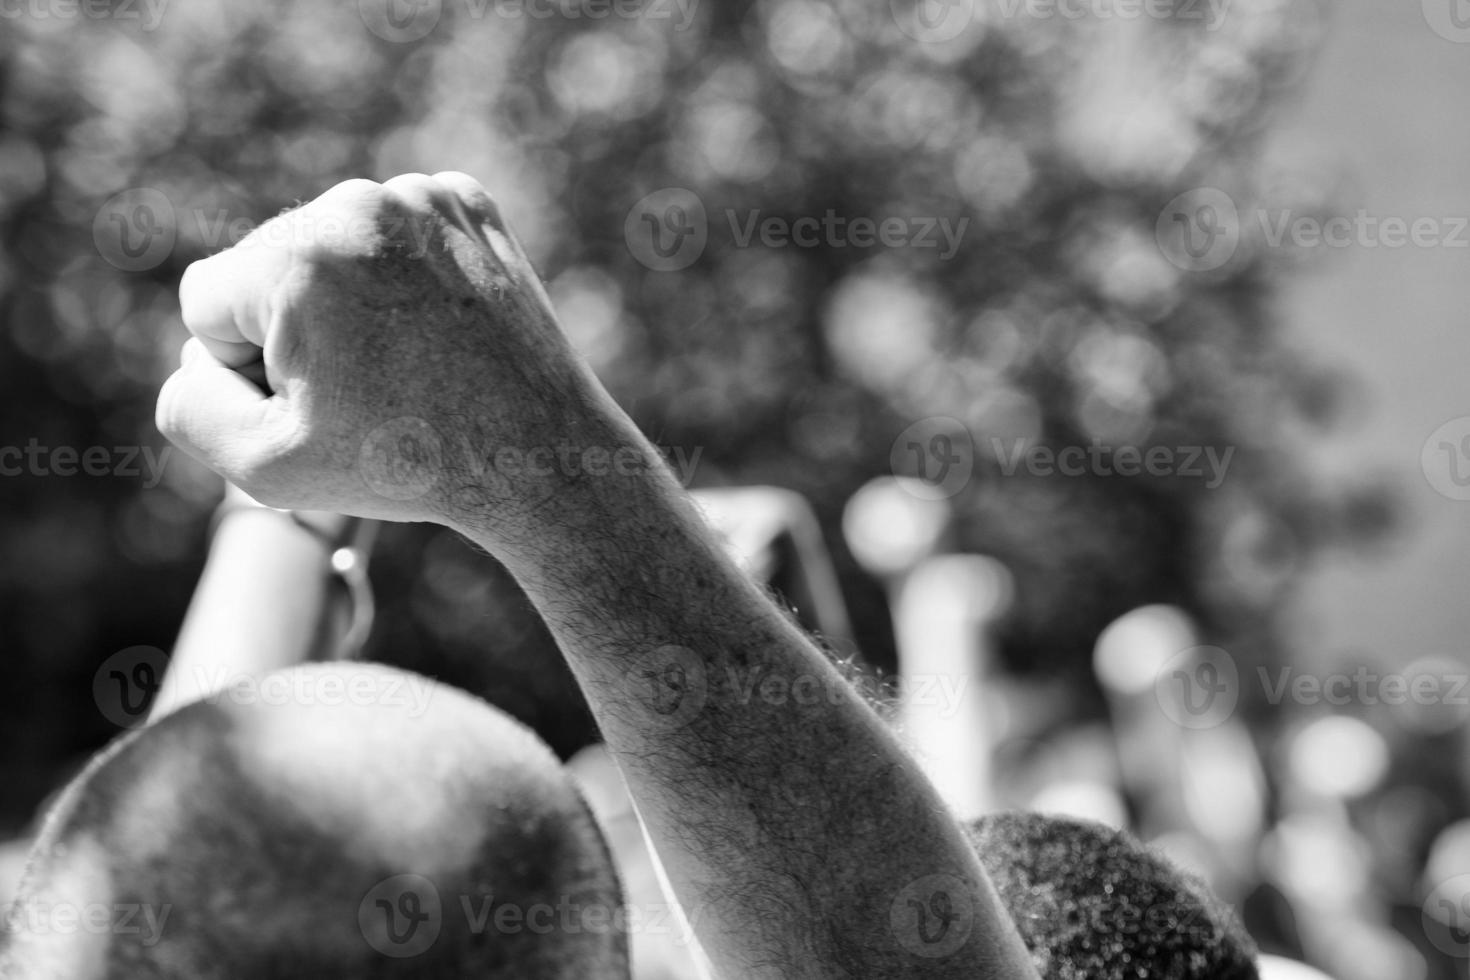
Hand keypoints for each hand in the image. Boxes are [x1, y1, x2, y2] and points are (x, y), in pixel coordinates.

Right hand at [156, 172, 593, 527]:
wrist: (540, 454)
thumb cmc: (405, 466)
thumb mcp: (263, 466)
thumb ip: (187, 404)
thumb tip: (201, 351)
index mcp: (297, 256)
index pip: (207, 301)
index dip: (246, 370)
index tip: (316, 403)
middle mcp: (359, 203)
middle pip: (267, 266)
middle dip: (297, 329)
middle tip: (371, 387)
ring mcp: (422, 196)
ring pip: (330, 247)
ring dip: (348, 301)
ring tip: (407, 360)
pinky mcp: (468, 202)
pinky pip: (392, 234)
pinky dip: (402, 277)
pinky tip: (437, 327)